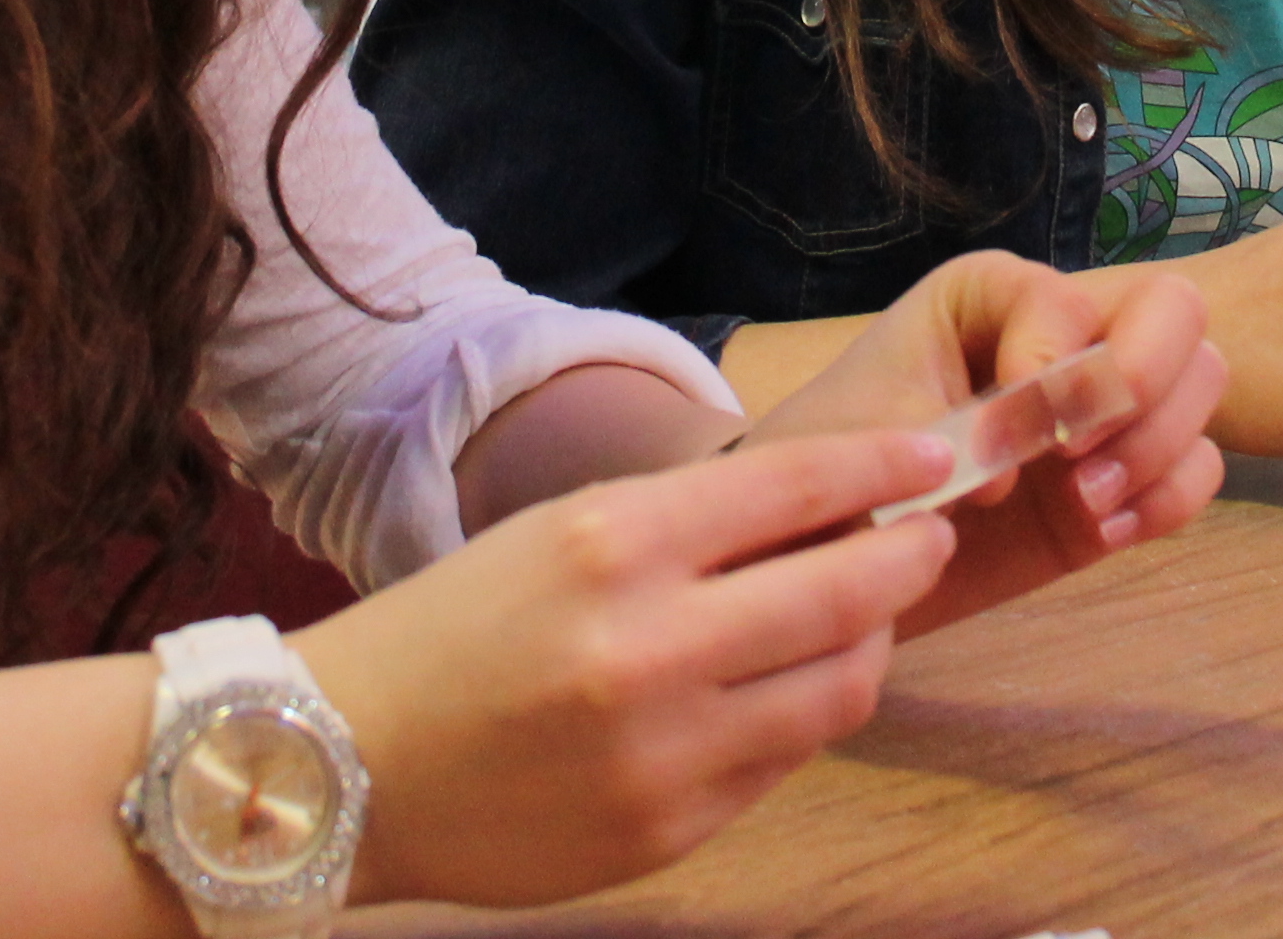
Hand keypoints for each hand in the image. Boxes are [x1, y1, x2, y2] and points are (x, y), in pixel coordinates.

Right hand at [302, 428, 961, 907]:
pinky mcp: (670, 829)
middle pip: (846, 594)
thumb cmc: (457, 630)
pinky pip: (784, 763)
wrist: (349, 764)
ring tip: (859, 619)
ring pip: (838, 688)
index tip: (933, 452)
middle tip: (925, 536)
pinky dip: (801, 717)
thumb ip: (691, 531)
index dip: (885, 464)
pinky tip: (781, 690)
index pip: (797, 488)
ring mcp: (665, 750)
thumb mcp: (562, 535)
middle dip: (908, 556)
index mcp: (613, 543)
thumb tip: (833, 519)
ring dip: (869, 644)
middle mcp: (648, 645)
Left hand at [751, 249, 1228, 633]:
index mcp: (993, 296)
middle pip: (1176, 308)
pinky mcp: (1123, 479)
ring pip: (1203, 381)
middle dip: (1144, 380)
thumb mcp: (864, 440)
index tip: (1003, 436)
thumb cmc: (834, 469)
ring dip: (1159, 444)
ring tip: (1083, 503)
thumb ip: (938, 437)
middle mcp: (1064, 335)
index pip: (1065, 300)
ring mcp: (1104, 409)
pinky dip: (1169, 499)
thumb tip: (1011, 472)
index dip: (1053, 364)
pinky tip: (1104, 534)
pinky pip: (1199, 468)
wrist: (835, 557)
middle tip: (1078, 455)